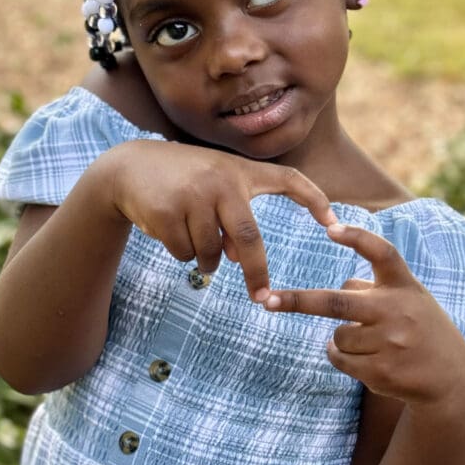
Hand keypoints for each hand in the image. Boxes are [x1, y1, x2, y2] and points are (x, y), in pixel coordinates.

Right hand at [100, 140, 335, 301]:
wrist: (129, 167)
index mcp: (240, 171)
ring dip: (205, 260)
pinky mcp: (167, 212)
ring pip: (211, 253)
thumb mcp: (213, 190)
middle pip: (248, 238)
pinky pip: (184, 253)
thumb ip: (234, 219)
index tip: (336, 224)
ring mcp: (193, 195)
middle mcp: (221, 180)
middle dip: (256, 273)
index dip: (315, 199)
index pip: (289, 179)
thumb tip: (237, 258)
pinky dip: (181, 253)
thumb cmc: (182, 181)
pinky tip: (169, 230)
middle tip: (262, 298)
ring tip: (191, 238)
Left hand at [264, 223, 464, 409]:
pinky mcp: (382, 371)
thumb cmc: (420, 329)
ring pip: (337, 335)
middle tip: (268, 300)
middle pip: (337, 303)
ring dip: (340, 337)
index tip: (331, 228)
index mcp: (405, 286)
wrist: (451, 379)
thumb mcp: (408, 299)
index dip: (357, 238)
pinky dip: (341, 357)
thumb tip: (340, 284)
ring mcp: (390, 343)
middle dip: (298, 301)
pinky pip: (339, 359)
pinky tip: (368, 360)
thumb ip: (374, 287)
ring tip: (370, 343)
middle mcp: (398, 311)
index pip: (382, 253)